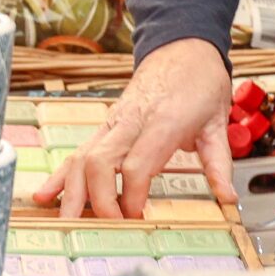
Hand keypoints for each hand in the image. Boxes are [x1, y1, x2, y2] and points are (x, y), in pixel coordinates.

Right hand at [32, 37, 235, 218]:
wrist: (183, 46)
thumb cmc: (200, 81)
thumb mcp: (218, 120)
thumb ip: (219, 162)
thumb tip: (228, 198)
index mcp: (161, 122)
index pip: (136, 164)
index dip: (131, 195)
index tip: (137, 218)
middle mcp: (131, 121)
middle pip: (100, 162)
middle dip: (98, 200)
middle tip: (108, 229)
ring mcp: (114, 121)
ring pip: (83, 156)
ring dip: (72, 191)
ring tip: (65, 222)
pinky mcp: (106, 124)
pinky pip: (79, 150)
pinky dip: (62, 174)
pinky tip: (46, 195)